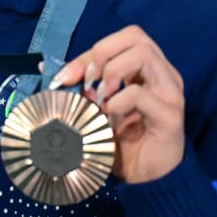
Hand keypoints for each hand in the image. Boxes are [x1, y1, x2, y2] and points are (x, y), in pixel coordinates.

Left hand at [52, 26, 184, 183]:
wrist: (147, 180)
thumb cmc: (123, 142)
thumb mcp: (96, 108)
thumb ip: (80, 87)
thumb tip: (46, 67)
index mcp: (147, 69)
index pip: (121, 39)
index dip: (90, 52)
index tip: (66, 77)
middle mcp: (163, 74)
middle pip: (136, 36)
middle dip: (103, 54)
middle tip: (88, 82)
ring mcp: (170, 92)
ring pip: (144, 55)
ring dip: (113, 73)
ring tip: (100, 98)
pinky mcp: (170, 116)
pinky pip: (142, 94)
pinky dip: (119, 100)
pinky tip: (110, 116)